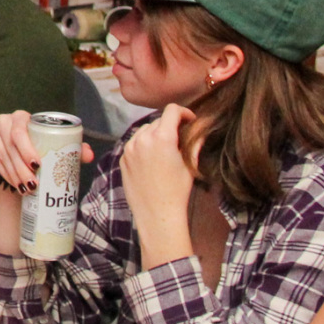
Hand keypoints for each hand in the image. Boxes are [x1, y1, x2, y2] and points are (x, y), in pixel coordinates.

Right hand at [0, 110, 96, 195]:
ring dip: (12, 173)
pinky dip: (2, 172)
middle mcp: (3, 120)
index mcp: (22, 116)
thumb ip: (75, 149)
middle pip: (9, 145)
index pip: (20, 130)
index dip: (26, 148)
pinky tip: (12, 182)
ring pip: (0, 154)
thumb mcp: (58, 147)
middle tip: (33, 185)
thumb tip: (88, 155)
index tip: (37, 166)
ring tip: (25, 188)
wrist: (23, 157)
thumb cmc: (44, 148)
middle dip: (20, 168)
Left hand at [121, 103, 197, 267]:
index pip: (172, 110)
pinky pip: (134, 143)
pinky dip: (144, 144)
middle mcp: (142, 139)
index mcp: (162, 137)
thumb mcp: (191, 164)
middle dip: (170, 125)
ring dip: (156, 134)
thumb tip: (201, 127)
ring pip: (144, 130)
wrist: (157, 213)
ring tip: (166, 148)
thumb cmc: (177, 190)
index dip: (184, 112)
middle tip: (180, 137)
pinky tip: (152, 159)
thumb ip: (195, 141)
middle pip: (158, 120)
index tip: (190, 121)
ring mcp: (129, 148)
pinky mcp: (122, 158)